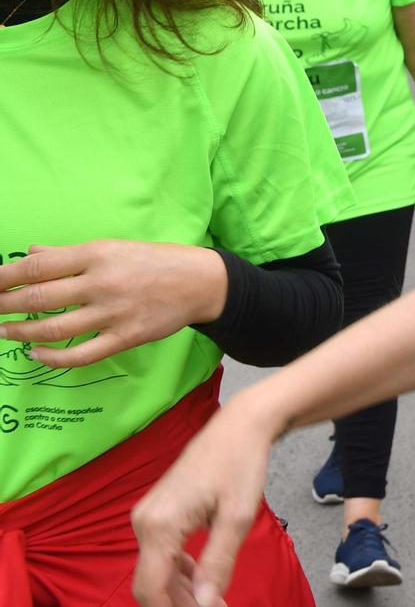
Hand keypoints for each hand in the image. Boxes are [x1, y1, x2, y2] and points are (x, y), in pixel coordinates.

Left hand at [0, 241, 225, 367]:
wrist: (201, 282)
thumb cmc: (154, 261)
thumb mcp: (113, 247)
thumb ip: (69, 255)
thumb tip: (30, 254)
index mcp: (97, 254)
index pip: (38, 267)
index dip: (4, 277)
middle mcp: (102, 282)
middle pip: (39, 298)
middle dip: (4, 306)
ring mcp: (114, 312)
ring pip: (54, 329)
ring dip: (21, 333)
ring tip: (3, 332)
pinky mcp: (126, 337)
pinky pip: (81, 354)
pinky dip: (52, 358)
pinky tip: (36, 354)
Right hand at [130, 400, 280, 606]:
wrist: (240, 426)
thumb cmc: (241, 466)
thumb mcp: (237, 518)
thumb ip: (219, 562)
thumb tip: (205, 605)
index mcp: (158, 525)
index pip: (151, 587)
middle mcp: (144, 522)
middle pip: (155, 582)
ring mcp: (150, 517)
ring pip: (160, 570)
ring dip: (186, 595)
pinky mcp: (161, 513)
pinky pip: (165, 554)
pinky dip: (184, 574)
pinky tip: (206, 587)